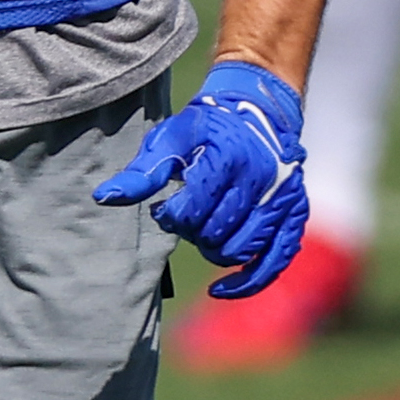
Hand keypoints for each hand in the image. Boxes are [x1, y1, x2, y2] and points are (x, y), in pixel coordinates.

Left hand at [99, 59, 308, 297]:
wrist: (257, 111)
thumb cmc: (207, 127)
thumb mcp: (170, 137)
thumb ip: (142, 171)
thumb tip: (104, 197)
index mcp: (230, 157)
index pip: (192, 209)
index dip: (171, 216)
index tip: (166, 207)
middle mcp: (262, 179)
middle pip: (214, 233)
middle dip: (191, 232)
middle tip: (186, 216)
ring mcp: (283, 199)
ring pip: (240, 250)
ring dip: (213, 250)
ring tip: (203, 229)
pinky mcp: (295, 214)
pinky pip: (274, 261)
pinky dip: (247, 281)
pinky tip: (219, 289)